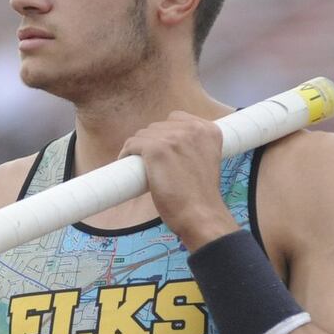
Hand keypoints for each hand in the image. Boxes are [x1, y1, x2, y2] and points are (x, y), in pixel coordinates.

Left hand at [119, 111, 238, 249]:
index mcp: (209, 130)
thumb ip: (193, 147)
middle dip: (151, 142)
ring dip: (138, 148)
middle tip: (149, 162)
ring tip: (139, 164)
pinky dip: (126, 152)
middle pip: (158, 126)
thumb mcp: (206, 161)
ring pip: (143, 134)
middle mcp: (193, 129)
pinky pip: (132, 143)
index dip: (165, 133)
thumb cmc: (201, 196)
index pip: (176, 118)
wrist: (201, 215)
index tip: (161, 149)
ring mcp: (174, 138)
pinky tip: (125, 160)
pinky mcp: (157, 149)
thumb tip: (168, 145)